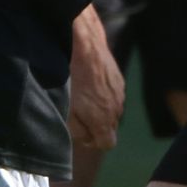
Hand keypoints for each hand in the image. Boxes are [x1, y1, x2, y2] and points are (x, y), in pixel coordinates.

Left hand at [66, 4, 124, 151]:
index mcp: (104, 119)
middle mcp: (116, 108)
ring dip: (98, 107)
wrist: (84, 43)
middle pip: (109, 127)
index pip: (108, 144)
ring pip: (111, 109)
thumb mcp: (66, 109)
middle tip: (77, 112)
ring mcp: (120, 92)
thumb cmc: (70, 77)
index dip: (93, 142)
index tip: (81, 132)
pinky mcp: (119, 78)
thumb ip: (77, 130)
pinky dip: (102, 93)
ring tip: (81, 93)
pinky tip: (88, 81)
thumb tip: (85, 139)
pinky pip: (112, 94)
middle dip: (94, 124)